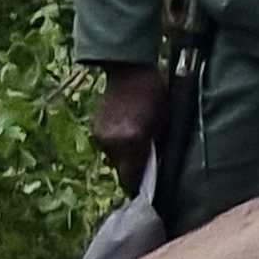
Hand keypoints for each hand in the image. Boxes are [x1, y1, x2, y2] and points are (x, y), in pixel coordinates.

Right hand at [89, 64, 165, 190]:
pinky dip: (117, 144)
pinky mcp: (95, 128)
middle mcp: (113, 142)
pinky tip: (127, 131)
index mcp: (131, 141)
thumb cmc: (153, 93)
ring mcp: (101, 135)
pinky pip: (108, 145)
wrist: (128, 69)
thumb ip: (156, 147)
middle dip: (133, 168)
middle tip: (146, 161)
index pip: (131, 177)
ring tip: (137, 142)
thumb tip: (154, 167)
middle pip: (121, 169)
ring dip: (124, 155)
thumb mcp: (164, 122)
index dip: (139, 186)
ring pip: (114, 157)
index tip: (146, 188)